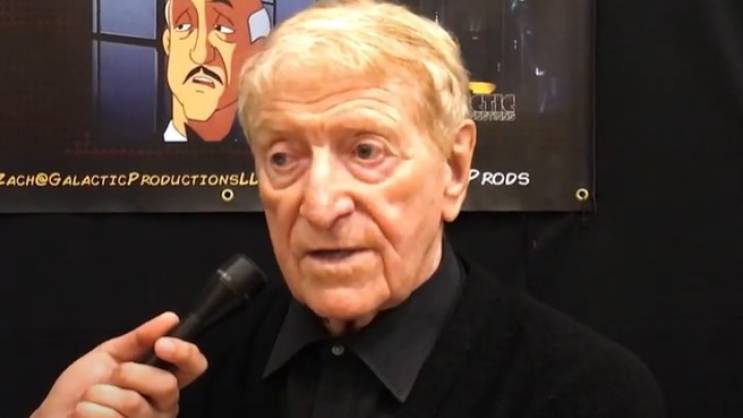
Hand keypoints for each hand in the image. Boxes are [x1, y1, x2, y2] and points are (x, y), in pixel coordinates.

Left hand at [31, 312, 207, 417]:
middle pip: (167, 385)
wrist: (54, 416)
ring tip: (90, 398)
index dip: (185, 353)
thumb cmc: (81, 388)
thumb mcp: (109, 355)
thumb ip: (140, 339)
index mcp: (163, 381)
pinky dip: (90, 411)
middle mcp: (163, 406)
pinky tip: (84, 414)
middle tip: (112, 375)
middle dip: (131, 373)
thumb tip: (171, 319)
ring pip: (135, 403)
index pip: (194, 366)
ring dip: (102, 394)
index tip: (161, 344)